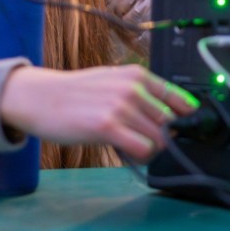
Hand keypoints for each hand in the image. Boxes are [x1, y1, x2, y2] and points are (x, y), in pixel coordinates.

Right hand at [0, 64, 199, 161]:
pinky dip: (141, 155)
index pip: (180, 99)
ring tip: (131, 144)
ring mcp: (121, 106)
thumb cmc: (75, 93)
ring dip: (151, 149)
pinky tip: (127, 150)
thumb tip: (172, 115)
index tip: (190, 130)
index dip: (189, 119)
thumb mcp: (112, 81)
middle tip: (145, 141)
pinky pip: (143, 148)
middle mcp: (133, 88)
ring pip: (159, 138)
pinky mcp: (107, 125)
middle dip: (164, 138)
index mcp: (137, 75)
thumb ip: (140, 94)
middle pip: (171, 124)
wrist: (39, 97)